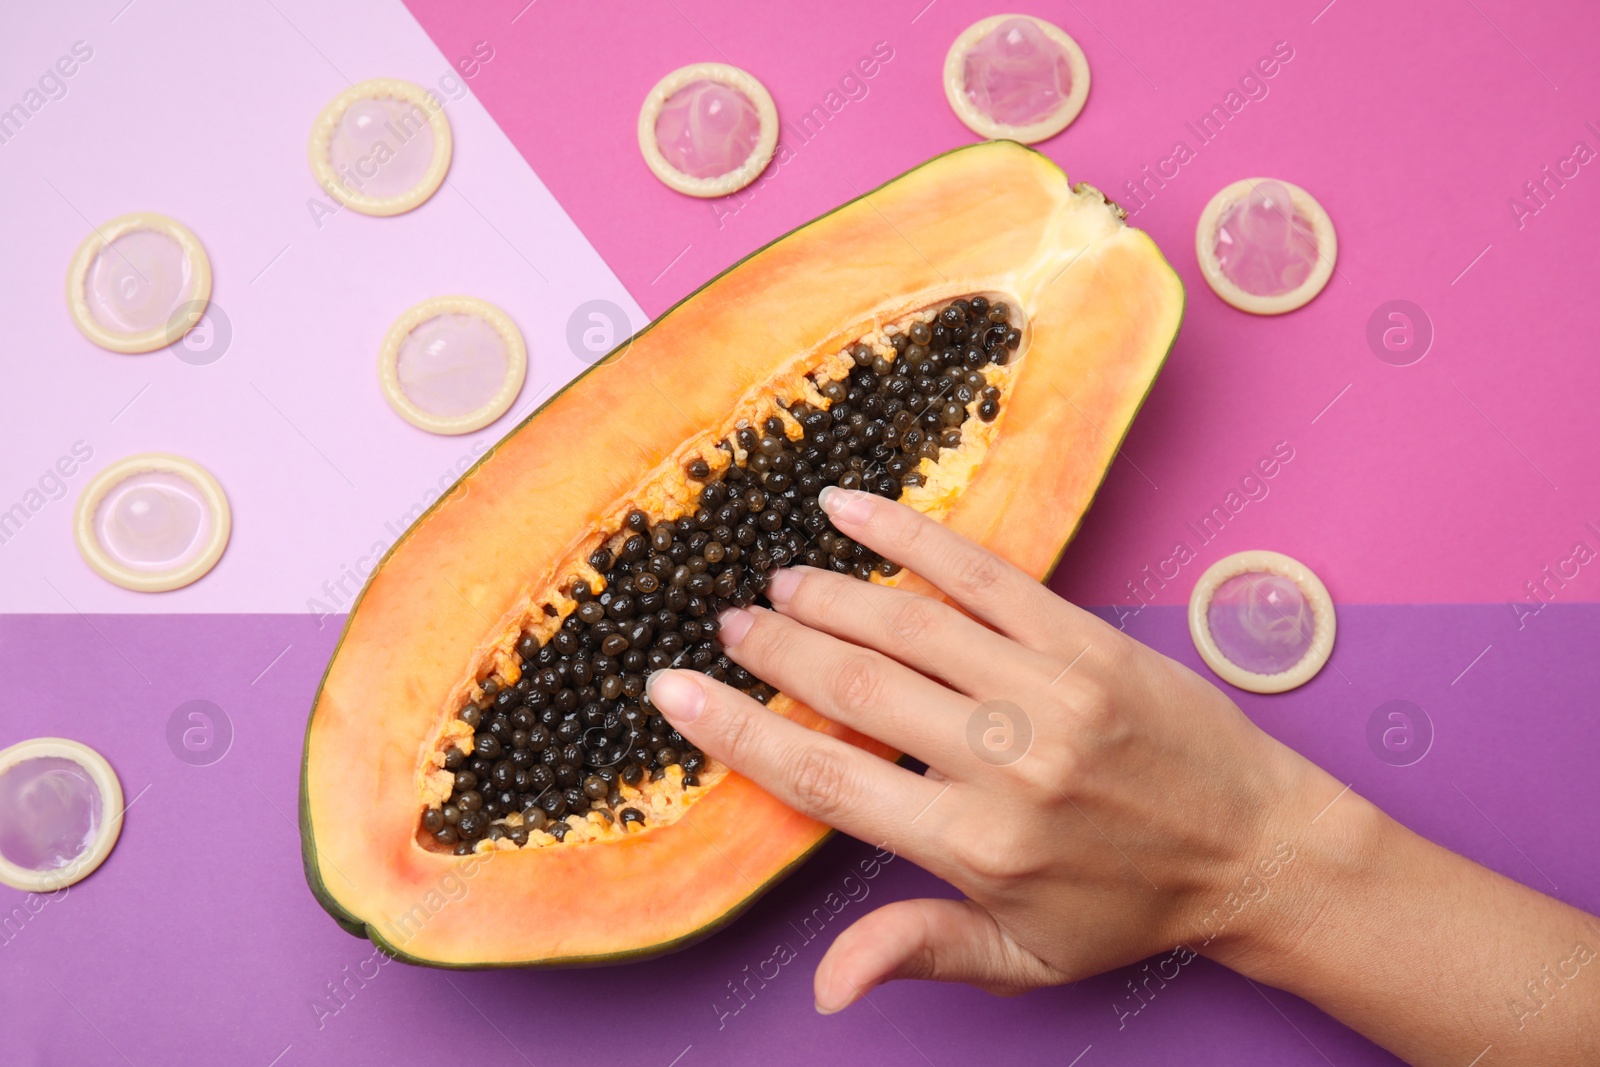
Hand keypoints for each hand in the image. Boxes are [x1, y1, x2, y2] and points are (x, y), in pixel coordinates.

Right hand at [645, 486, 1320, 1011]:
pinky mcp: (1087, 639)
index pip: (827, 778)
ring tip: (777, 583)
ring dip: (827, 594)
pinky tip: (853, 511)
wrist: (1262, 851)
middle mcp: (1006, 760)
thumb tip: (825, 986)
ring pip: (908, 623)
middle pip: (854, 685)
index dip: (738, 733)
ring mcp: (1049, 689)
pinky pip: (984, 574)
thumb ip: (918, 949)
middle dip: (774, 651)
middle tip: (727, 626)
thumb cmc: (1131, 910)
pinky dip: (910, 537)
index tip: (674, 693)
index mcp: (977, 846)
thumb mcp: (1024, 961)